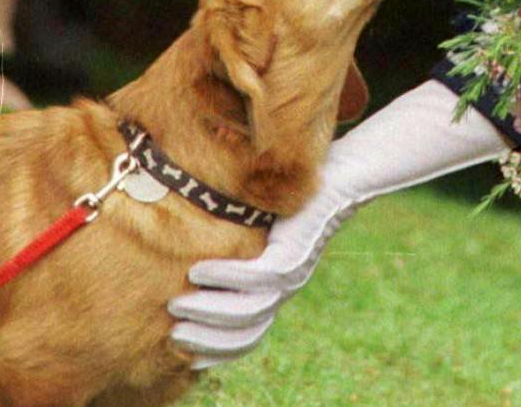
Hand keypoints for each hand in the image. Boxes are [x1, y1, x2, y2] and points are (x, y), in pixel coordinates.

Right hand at [167, 81, 510, 368]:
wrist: (348, 172)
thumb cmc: (302, 191)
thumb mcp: (264, 222)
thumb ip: (238, 239)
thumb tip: (191, 247)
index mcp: (281, 285)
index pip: (248, 335)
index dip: (217, 349)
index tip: (184, 349)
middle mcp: (289, 286)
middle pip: (245, 332)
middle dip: (206, 339)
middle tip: (172, 331)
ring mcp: (294, 271)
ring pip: (248, 310)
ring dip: (209, 311)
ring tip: (178, 303)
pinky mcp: (295, 251)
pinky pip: (257, 277)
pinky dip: (224, 278)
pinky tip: (198, 270)